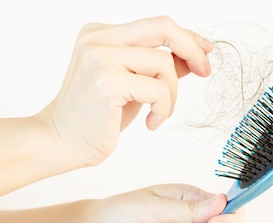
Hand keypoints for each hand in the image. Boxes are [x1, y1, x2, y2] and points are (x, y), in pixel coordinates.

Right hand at [39, 16, 212, 166]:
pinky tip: (151, 123)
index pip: (158, 25)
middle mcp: (98, 38)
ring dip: (172, 94)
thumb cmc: (99, 115)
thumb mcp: (135, 85)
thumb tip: (194, 56)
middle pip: (163, 27)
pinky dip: (164, 109)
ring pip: (164, 63)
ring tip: (160, 113)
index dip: (188, 37)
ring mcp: (100, 57)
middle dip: (192, 49)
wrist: (62, 141)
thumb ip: (159, 67)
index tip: (206, 52)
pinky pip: (158, 90)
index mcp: (102, 33)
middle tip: (204, 72)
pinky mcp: (106, 81)